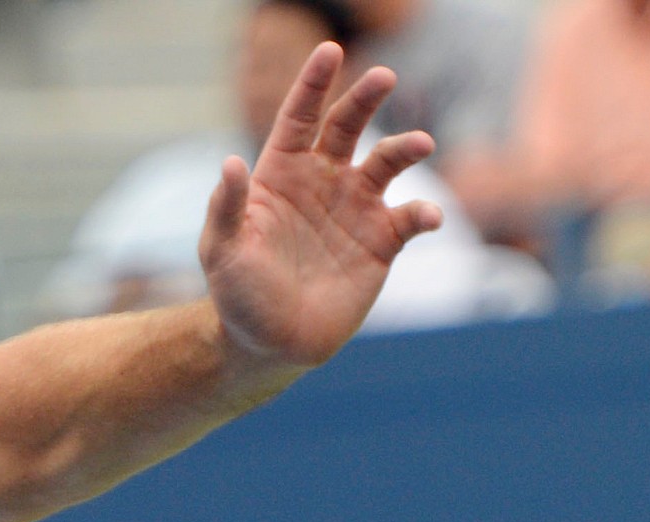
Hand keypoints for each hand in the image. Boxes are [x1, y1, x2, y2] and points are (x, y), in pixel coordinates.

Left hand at [201, 44, 441, 372]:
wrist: (271, 344)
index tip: (329, 51)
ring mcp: (355, 209)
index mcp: (282, 174)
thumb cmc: (239, 295)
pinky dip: (424, 212)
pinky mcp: (381, 242)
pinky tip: (427, 217)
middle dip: (366, 99)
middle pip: (348, 126)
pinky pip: (410, 218)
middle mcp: (323, 182)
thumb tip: (230, 163)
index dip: (313, 84)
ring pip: (387, 163)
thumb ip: (226, 207)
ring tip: (420, 144)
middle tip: (384, 77)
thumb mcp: (222, 252)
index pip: (299, 118)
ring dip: (405, 148)